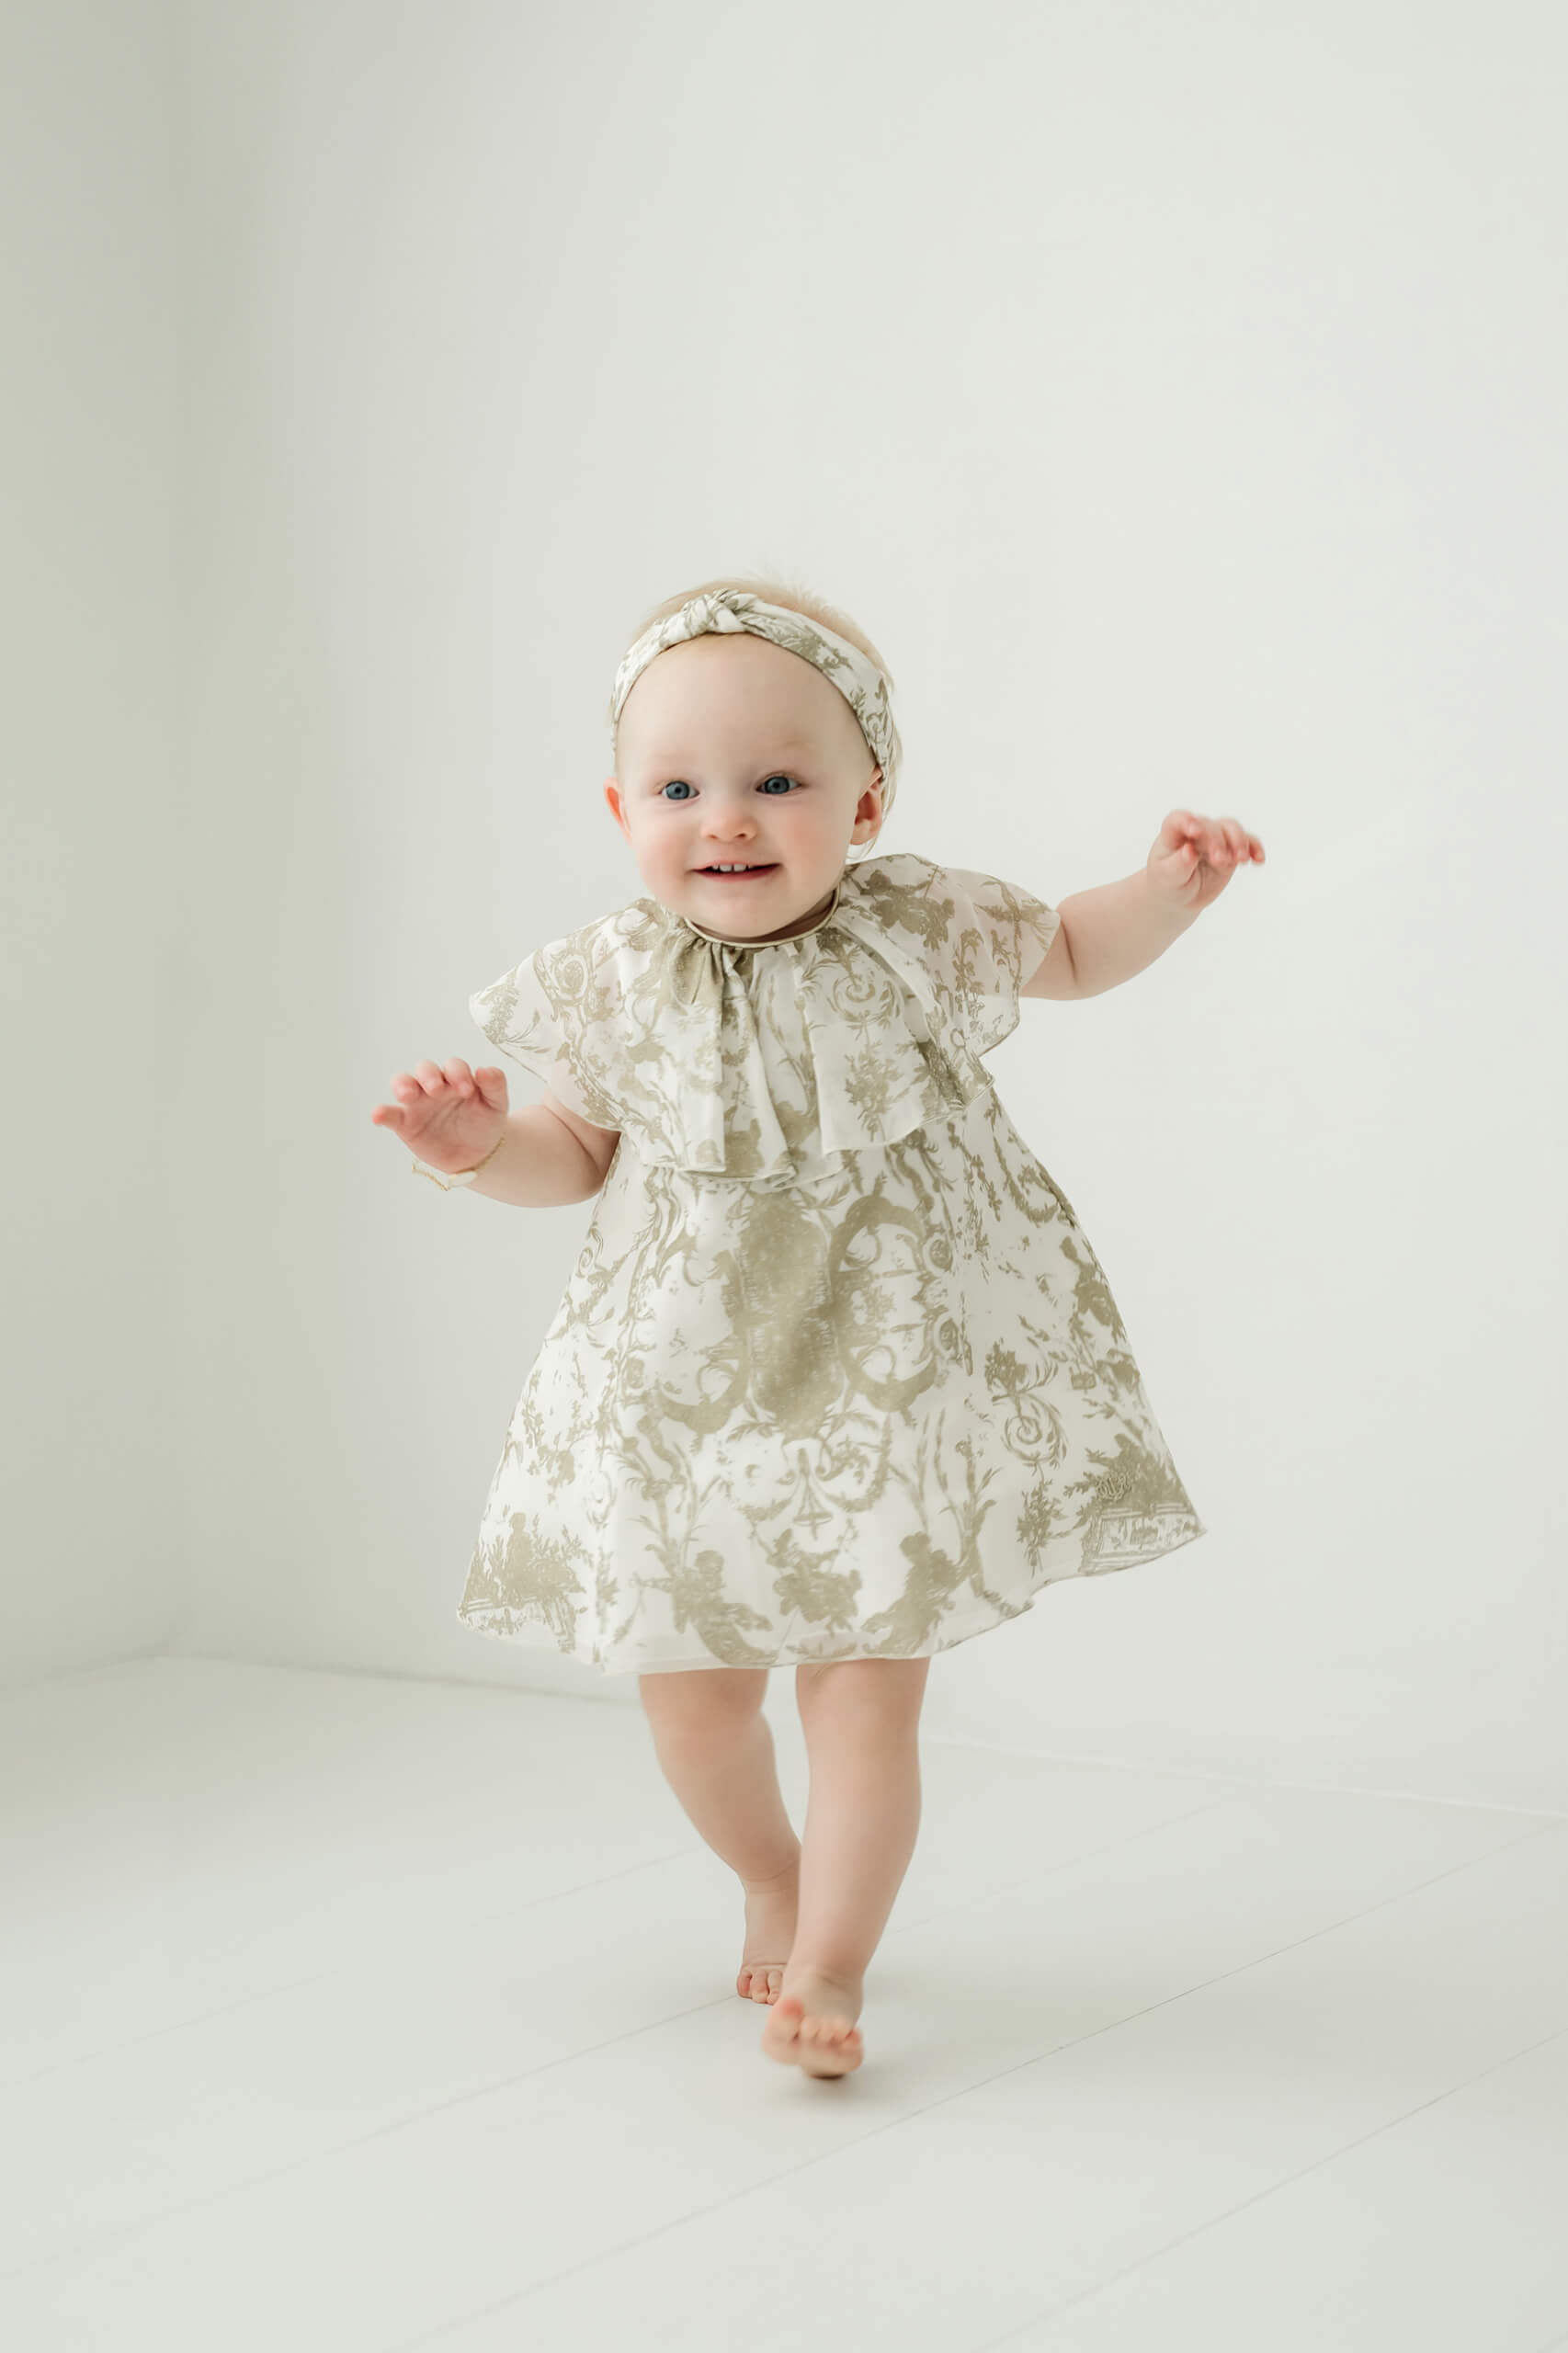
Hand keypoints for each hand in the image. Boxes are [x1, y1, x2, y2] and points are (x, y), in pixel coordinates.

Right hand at [371, 1057, 509, 1173]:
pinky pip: (391, 1115)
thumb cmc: (485, 1122)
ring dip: (402, 1085)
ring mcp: (418, 1104)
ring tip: (406, 1095)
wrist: (477, 1155)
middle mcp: (434, 1086)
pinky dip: (382, 1113)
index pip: (452, 1066)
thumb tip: (484, 1070)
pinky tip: (378, 1115)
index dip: (458, 1074)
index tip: (467, 1090)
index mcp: (456, 1078)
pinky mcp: (405, 1124)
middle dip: (428, 1076)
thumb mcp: (496, 1105)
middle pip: (425, 1069)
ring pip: (403, 1084)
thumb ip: (495, 1085)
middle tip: (436, 1090)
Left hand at [1148, 810, 1264, 911]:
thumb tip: (1189, 851)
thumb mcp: (1167, 877)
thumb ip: (1178, 864)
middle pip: (1210, 826)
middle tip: (1219, 860)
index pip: (1179, 819)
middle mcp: (1196, 830)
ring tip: (1241, 860)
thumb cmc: (1168, 882)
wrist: (1181, 895)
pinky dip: (1254, 848)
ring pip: (1231, 828)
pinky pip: (1247, 843)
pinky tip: (1259, 859)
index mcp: (1174, 833)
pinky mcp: (1231, 849)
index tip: (1195, 831)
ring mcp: (1216, 838)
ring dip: (1238, 841)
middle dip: (1217, 842)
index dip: (1187, 821)